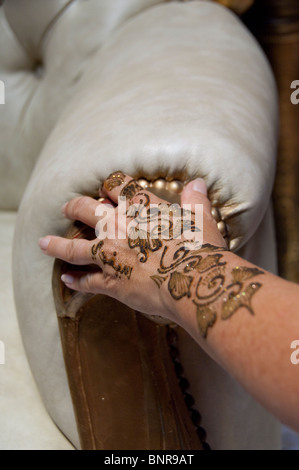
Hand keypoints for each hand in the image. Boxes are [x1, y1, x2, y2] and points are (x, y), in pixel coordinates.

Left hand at [38, 172, 225, 323]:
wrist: (193, 280)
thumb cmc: (200, 248)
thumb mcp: (202, 218)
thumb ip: (196, 199)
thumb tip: (197, 182)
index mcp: (142, 208)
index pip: (119, 187)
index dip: (111, 186)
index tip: (107, 188)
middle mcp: (120, 226)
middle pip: (87, 209)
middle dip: (75, 207)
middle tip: (67, 208)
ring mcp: (111, 254)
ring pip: (74, 246)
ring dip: (57, 244)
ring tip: (43, 243)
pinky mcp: (110, 281)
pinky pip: (86, 281)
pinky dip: (75, 281)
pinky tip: (66, 279)